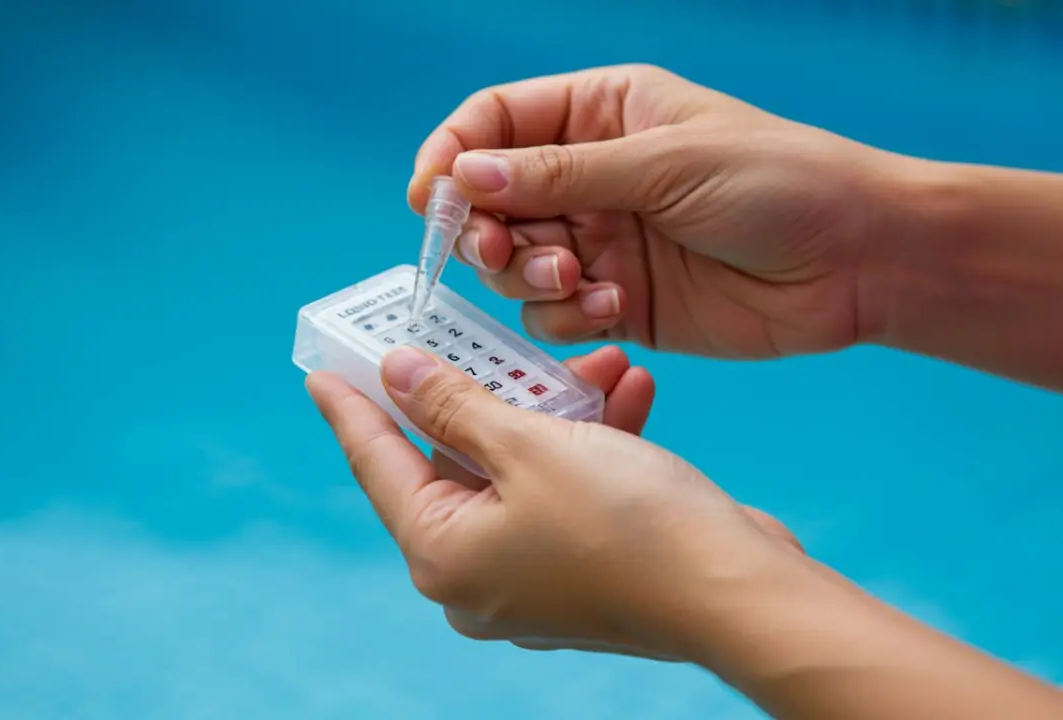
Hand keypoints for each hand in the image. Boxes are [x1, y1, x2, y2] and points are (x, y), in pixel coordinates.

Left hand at [305, 345, 801, 662]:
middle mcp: (479, 576)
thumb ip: (455, 404)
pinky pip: (569, 489)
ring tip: (594, 357)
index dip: (351, 409)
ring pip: (522, 467)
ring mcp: (534, 576)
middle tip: (471, 333)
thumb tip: (397, 373)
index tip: (322, 371)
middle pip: (454, 461)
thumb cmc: (630, 526)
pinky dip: (592, 442)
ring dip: (556, 407)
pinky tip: (628, 391)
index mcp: (444, 555)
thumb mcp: (529, 446)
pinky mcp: (585, 567)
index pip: (377, 464)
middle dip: (486, 390)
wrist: (740, 593)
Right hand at [409, 63, 907, 358]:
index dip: (454, 157)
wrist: (859, 260)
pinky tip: (612, 310)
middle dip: (488, 231)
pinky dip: (565, 317)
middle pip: (495, 201)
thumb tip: (467, 178)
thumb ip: (562, 175)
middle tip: (507, 252)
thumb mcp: (667, 162)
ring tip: (580, 282)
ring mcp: (606, 241)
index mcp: (602, 112)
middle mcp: (593, 176)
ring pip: (517, 263)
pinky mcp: (622, 302)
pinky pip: (557, 313)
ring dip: (529, 277)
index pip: (496, 122)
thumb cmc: (781, 181)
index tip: (432, 201)